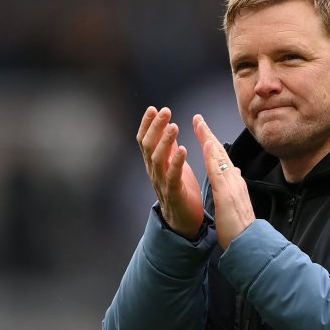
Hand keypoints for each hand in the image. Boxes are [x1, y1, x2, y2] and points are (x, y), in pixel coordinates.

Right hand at [137, 107, 203, 239]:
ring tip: (174, 126)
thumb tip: (166, 128)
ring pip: (158, 160)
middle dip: (155, 127)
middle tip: (164, 111)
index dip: (147, 124)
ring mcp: (162, 183)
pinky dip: (177, 162)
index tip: (153, 108)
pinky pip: (173, 176)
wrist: (183, 221)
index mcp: (155, 164)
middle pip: (149, 146)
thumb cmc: (180, 191)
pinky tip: (183, 149)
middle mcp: (154, 172)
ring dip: (165, 142)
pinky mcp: (174, 193)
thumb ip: (168, 149)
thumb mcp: (173, 165)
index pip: (145, 140)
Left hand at [194, 115, 254, 249]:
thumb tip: (236, 171)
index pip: (221, 158)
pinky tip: (206, 144)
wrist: (249, 243)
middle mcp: (234, 180)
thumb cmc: (241, 227)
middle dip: (208, 134)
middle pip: (220, 153)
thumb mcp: (237, 202)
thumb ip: (235, 185)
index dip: (211, 142)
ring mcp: (231, 185)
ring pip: (218, 157)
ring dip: (208, 138)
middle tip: (198, 118)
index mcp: (234, 182)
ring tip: (199, 123)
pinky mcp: (227, 194)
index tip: (202, 130)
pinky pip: (217, 172)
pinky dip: (212, 156)